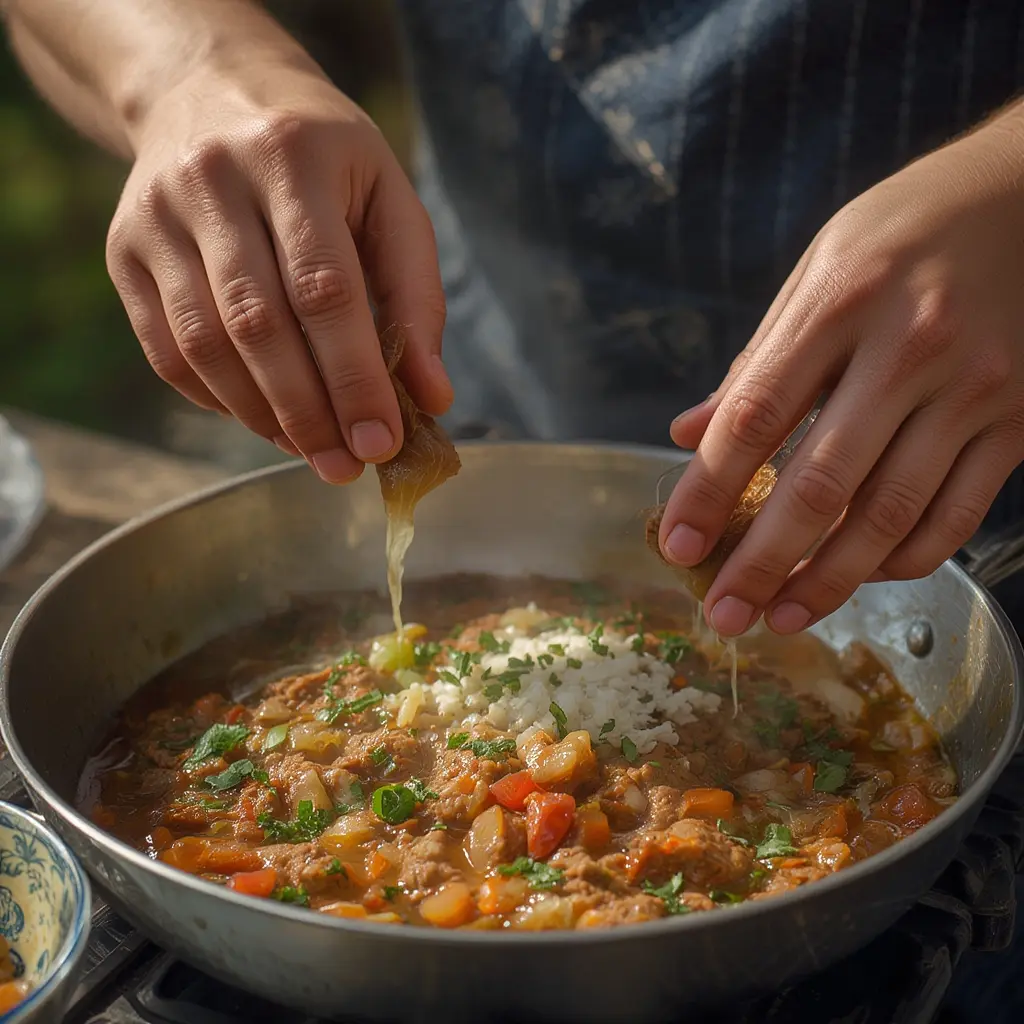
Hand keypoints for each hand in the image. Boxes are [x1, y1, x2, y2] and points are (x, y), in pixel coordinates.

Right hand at [105, 61, 450, 482]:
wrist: (208, 89)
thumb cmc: (324, 158)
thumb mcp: (388, 198)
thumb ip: (416, 296)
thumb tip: (431, 397)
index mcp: (293, 158)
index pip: (325, 289)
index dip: (355, 376)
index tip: (382, 442)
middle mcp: (211, 181)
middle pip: (258, 325)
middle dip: (309, 413)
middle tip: (346, 467)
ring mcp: (155, 217)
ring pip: (204, 345)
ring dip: (263, 417)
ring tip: (313, 452)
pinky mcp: (122, 251)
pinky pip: (166, 350)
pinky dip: (217, 400)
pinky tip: (263, 418)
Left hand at [660, 103, 1023, 636]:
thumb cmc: (905, 232)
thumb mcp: (817, 270)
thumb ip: (757, 360)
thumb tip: (687, 434)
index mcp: (842, 301)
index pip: (754, 416)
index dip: (707, 490)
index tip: (677, 545)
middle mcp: (910, 348)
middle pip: (822, 484)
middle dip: (763, 562)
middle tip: (724, 614)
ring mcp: (976, 389)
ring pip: (891, 515)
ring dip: (829, 580)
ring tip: (780, 618)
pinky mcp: (1021, 420)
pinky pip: (957, 514)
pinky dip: (903, 559)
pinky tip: (861, 578)